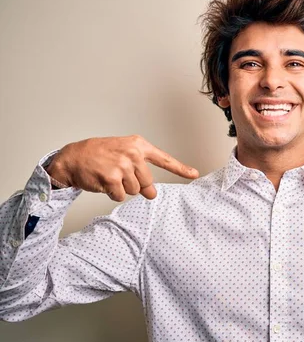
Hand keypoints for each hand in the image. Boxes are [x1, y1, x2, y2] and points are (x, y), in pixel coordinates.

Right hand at [45, 135, 198, 200]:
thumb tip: (153, 193)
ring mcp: (122, 166)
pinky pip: (120, 196)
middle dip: (135, 184)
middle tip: (120, 175)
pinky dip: (112, 193)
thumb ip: (141, 171)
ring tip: (109, 175)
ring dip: (122, 188)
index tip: (194, 174)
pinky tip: (103, 182)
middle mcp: (133, 154)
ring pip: (134, 191)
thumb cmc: (99, 155)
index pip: (164, 159)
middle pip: (147, 182)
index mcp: (138, 145)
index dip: (180, 169)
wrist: (72, 157)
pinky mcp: (111, 178)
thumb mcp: (123, 155)